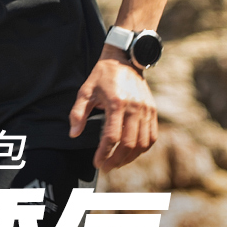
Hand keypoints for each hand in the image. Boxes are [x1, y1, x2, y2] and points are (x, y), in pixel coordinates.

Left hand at [69, 50, 157, 171]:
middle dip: (117, 160)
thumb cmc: (102, 76)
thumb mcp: (85, 91)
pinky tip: (132, 153)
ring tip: (118, 163)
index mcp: (116, 103)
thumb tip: (73, 134)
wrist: (124, 59)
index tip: (97, 163)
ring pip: (143, 143)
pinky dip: (143, 148)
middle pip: (129, 144)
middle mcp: (134, 107)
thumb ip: (78, 113)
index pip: (112, 136)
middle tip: (106, 167)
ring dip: (131, 158)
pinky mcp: (153, 110)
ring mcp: (146, 109)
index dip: (104, 153)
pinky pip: (152, 136)